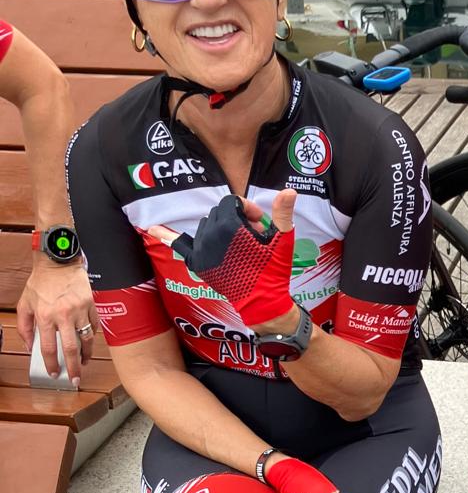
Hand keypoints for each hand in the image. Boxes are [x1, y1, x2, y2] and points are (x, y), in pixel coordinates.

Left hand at [16, 257, 96, 382]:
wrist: (58, 262)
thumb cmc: (42, 282)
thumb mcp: (24, 304)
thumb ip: (24, 327)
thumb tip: (29, 346)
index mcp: (44, 316)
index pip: (48, 348)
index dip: (51, 364)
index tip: (54, 373)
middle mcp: (63, 315)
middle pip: (70, 349)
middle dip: (73, 367)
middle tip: (75, 378)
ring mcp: (79, 310)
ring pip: (86, 340)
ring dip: (86, 355)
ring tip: (84, 362)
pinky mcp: (91, 305)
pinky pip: (94, 326)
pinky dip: (92, 336)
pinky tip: (88, 341)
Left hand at [148, 191, 295, 328]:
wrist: (262, 301)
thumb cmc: (274, 271)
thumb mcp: (282, 240)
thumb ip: (283, 212)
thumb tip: (290, 190)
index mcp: (229, 227)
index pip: (233, 202)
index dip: (248, 209)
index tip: (260, 222)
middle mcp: (210, 236)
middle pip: (219, 213)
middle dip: (236, 220)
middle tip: (254, 238)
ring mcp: (201, 250)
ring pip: (206, 225)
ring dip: (220, 229)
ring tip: (238, 246)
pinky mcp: (197, 263)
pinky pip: (179, 244)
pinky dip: (166, 236)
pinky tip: (152, 229)